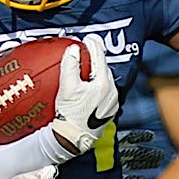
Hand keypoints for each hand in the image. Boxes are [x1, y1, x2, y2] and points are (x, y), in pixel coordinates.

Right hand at [50, 34, 117, 154]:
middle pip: (104, 69)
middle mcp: (112, 93)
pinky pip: (104, 92)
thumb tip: (74, 49)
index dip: (93, 45)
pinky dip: (96, 85)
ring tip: (86, 66)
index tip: (87, 38)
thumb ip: (71, 65)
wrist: (72, 139)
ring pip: (105, 80)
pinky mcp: (108, 112)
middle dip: (95, 58)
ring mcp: (112, 103)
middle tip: (85, 50)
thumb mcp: (67, 87)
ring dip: (96, 72)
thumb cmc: (69, 115)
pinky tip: (87, 85)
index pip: (100, 57)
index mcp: (104, 84)